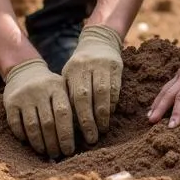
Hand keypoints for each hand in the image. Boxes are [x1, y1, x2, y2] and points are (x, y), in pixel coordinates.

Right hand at [3, 58, 75, 158]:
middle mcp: (40, 90)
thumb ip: (70, 106)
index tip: (70, 150)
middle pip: (48, 123)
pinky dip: (23, 136)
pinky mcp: (10, 102)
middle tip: (58, 154)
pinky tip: (30, 143)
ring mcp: (24, 96)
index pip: (64, 114)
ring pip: (32, 126)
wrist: (25, 70)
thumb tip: (83, 134)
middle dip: (54, 142)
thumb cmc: (50, 87)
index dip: (67, 134)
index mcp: (57, 87)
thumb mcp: (62, 88)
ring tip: (46, 152)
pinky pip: (16, 125)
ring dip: (39, 143)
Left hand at [61, 24, 122, 144]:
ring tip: (102, 129)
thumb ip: (68, 94)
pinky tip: (110, 114)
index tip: (76, 135)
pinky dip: (113, 103)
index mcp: (71, 70)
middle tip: (91, 138)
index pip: (72, 97)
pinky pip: (115, 87)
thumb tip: (63, 125)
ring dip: (103, 114)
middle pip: (86, 96)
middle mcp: (85, 66)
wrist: (99, 41)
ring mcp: (102, 64)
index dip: (75, 117)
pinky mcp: (116, 65)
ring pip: (103, 92)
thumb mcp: (70, 75)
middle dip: (88, 120)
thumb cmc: (80, 66)